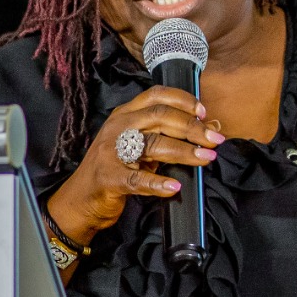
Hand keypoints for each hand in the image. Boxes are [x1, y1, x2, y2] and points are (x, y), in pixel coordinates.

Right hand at [44, 86, 225, 246]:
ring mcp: (111, 152)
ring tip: (206, 159)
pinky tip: (174, 187)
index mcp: (125, 114)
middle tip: (214, 140)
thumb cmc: (116, 170)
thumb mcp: (142, 147)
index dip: (183, 100)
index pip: (156, 96)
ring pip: (152, 144)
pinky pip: (137, 178)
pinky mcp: (109, 178)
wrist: (81, 200)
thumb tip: (211, 126)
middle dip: (192, 127)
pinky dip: (157, 183)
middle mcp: (117, 127)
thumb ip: (170, 135)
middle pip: (160, 117)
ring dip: (183, 151)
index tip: (204, 112)